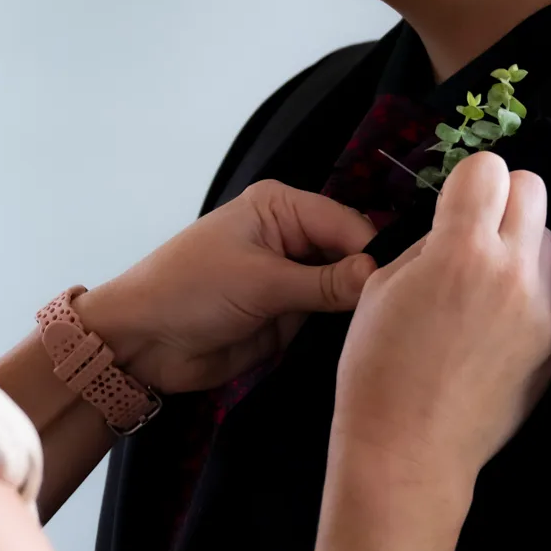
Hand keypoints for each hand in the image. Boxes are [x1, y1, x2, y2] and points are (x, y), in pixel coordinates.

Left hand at [79, 181, 379, 394]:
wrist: (142, 342)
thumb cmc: (191, 291)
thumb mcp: (260, 282)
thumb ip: (324, 282)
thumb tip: (381, 276)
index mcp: (281, 208)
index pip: (347, 225)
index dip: (376, 254)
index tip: (405, 289)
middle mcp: (292, 237)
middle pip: (352, 255)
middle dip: (373, 282)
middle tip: (407, 315)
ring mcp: (292, 278)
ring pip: (346, 289)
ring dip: (362, 309)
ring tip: (396, 331)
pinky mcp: (288, 316)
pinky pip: (329, 319)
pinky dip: (344, 330)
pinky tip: (371, 343)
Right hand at [332, 152, 550, 501]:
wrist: (408, 450)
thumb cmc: (377, 369)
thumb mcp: (381, 286)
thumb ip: (427, 244)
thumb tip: (453, 227)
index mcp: (462, 251)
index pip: (490, 169)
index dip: (468, 180)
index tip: (453, 203)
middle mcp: (512, 273)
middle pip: (534, 189)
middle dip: (502, 199)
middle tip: (472, 230)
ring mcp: (540, 311)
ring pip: (546, 241)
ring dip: (518, 244)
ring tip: (481, 280)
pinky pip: (545, 293)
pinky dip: (521, 294)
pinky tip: (487, 327)